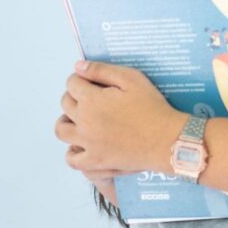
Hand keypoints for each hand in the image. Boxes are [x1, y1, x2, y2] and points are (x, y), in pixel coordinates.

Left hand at [54, 60, 184, 176]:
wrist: (167, 139)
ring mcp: (87, 143)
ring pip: (61, 130)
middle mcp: (84, 121)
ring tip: (79, 119)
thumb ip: (101, 70)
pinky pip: (72, 159)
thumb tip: (78, 66)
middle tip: (89, 97)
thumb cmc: (152, 107)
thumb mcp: (131, 79)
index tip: (90, 82)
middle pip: (65, 104)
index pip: (72, 83)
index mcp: (91, 99)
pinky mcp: (95, 161)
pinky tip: (81, 145)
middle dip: (74, 96)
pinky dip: (72, 151)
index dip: (80, 79)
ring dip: (66, 121)